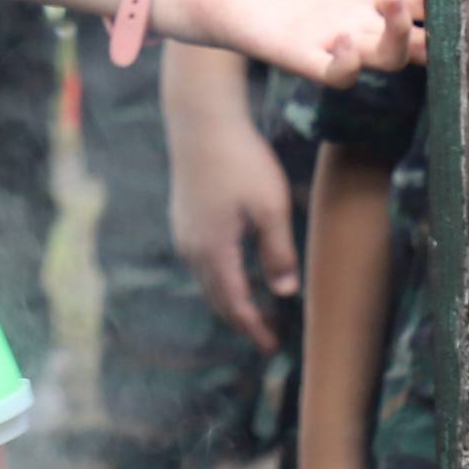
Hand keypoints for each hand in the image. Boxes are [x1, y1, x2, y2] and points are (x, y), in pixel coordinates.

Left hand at [161, 0, 424, 85]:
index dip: (441, 1)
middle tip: (422, 0)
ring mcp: (326, 41)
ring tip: (393, 9)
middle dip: (427, 28)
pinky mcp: (297, 56)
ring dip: (397, 42)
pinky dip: (347, 65)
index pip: (416, 4)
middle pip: (410, 41)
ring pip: (382, 60)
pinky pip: (334, 75)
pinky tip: (347, 42)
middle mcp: (350, 21)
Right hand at [164, 71, 296, 347]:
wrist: (200, 120)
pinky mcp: (183, 218)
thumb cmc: (241, 159)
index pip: (236, 304)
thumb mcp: (271, 207)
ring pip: (207, 280)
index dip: (255, 328)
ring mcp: (183, 233)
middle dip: (242, 321)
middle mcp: (192, 248)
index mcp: (215, 251)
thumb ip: (278, 253)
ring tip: (254, 311)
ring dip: (230, 300)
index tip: (272, 347)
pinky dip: (220, 278)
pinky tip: (234, 273)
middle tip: (266, 338)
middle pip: (217, 298)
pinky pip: (201, 262)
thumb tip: (285, 293)